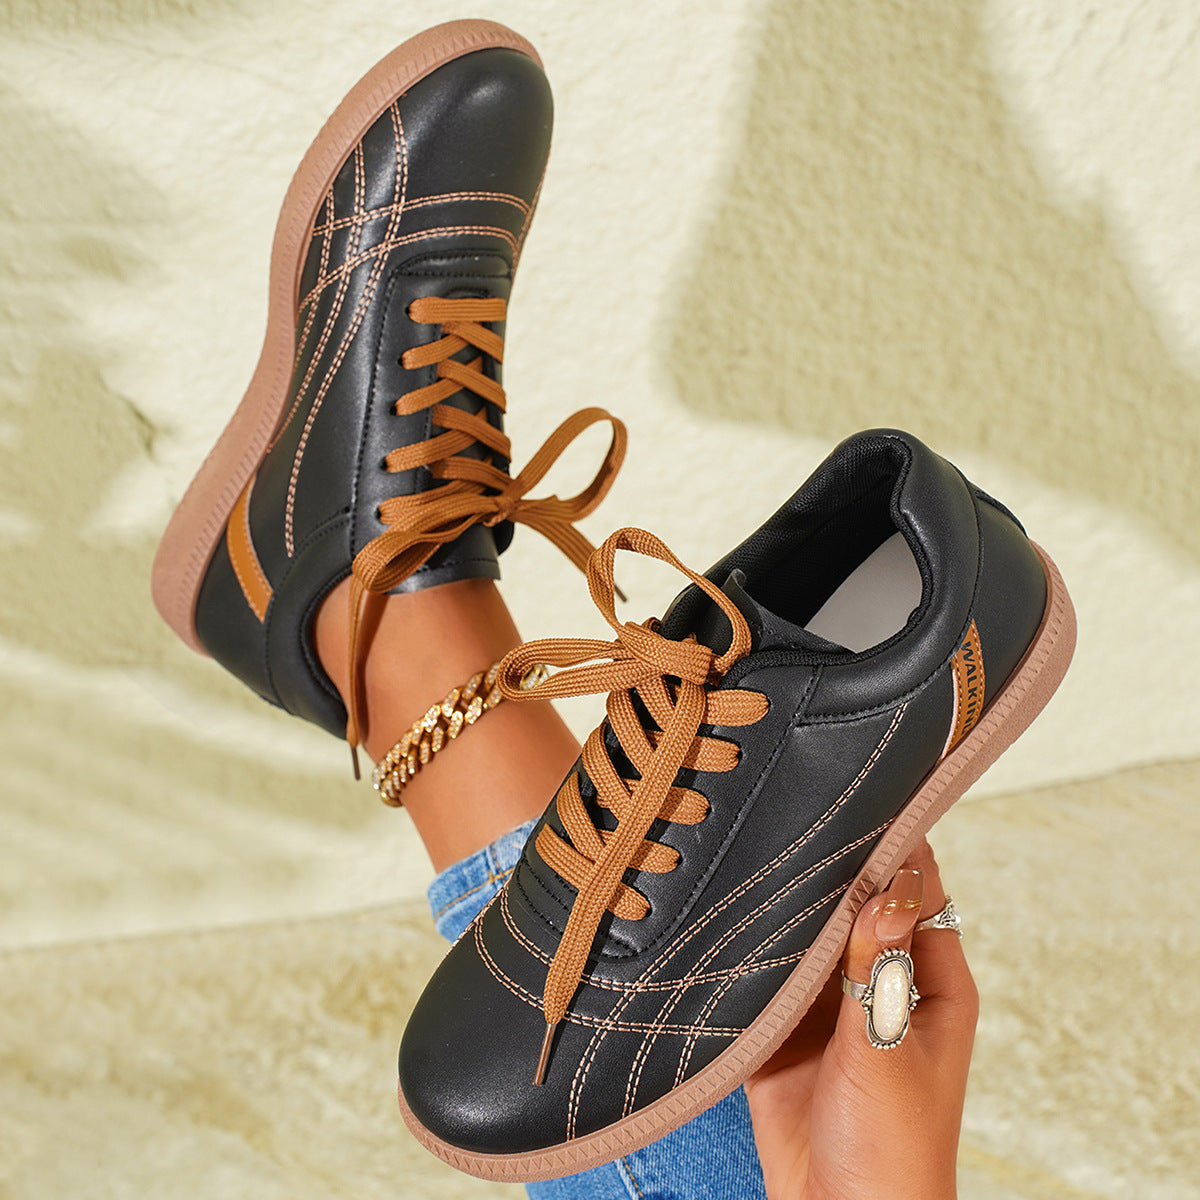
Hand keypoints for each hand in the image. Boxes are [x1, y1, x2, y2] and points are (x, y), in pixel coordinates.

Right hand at [745, 839, 977, 1199]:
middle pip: (853, 905)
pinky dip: (746, 954)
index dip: (895, 845)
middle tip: (787, 817)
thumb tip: (889, 887)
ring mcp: (830, 1006)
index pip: (918, 890)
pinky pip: (764, 976)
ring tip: (748, 856)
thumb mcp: (888, 1051)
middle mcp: (881, 983)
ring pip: (805, 935)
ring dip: (782, 909)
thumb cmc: (896, 1152)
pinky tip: (722, 919)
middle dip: (824, 870)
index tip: (861, 798)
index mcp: (929, 983)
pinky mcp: (783, 1031)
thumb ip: (879, 968)